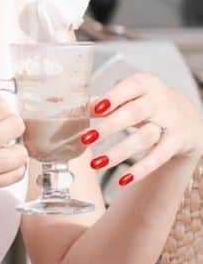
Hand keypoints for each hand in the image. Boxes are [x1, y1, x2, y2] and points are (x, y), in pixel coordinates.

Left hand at [82, 72, 202, 185]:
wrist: (187, 118)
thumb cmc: (148, 103)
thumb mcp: (131, 96)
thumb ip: (106, 102)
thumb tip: (76, 110)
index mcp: (146, 84)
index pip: (130, 87)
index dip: (113, 97)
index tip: (94, 109)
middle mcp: (160, 102)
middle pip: (134, 113)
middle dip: (109, 126)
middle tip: (86, 139)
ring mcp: (170, 123)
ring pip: (144, 138)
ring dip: (119, 152)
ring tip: (96, 164)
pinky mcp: (175, 143)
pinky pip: (158, 158)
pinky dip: (140, 170)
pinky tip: (122, 179)